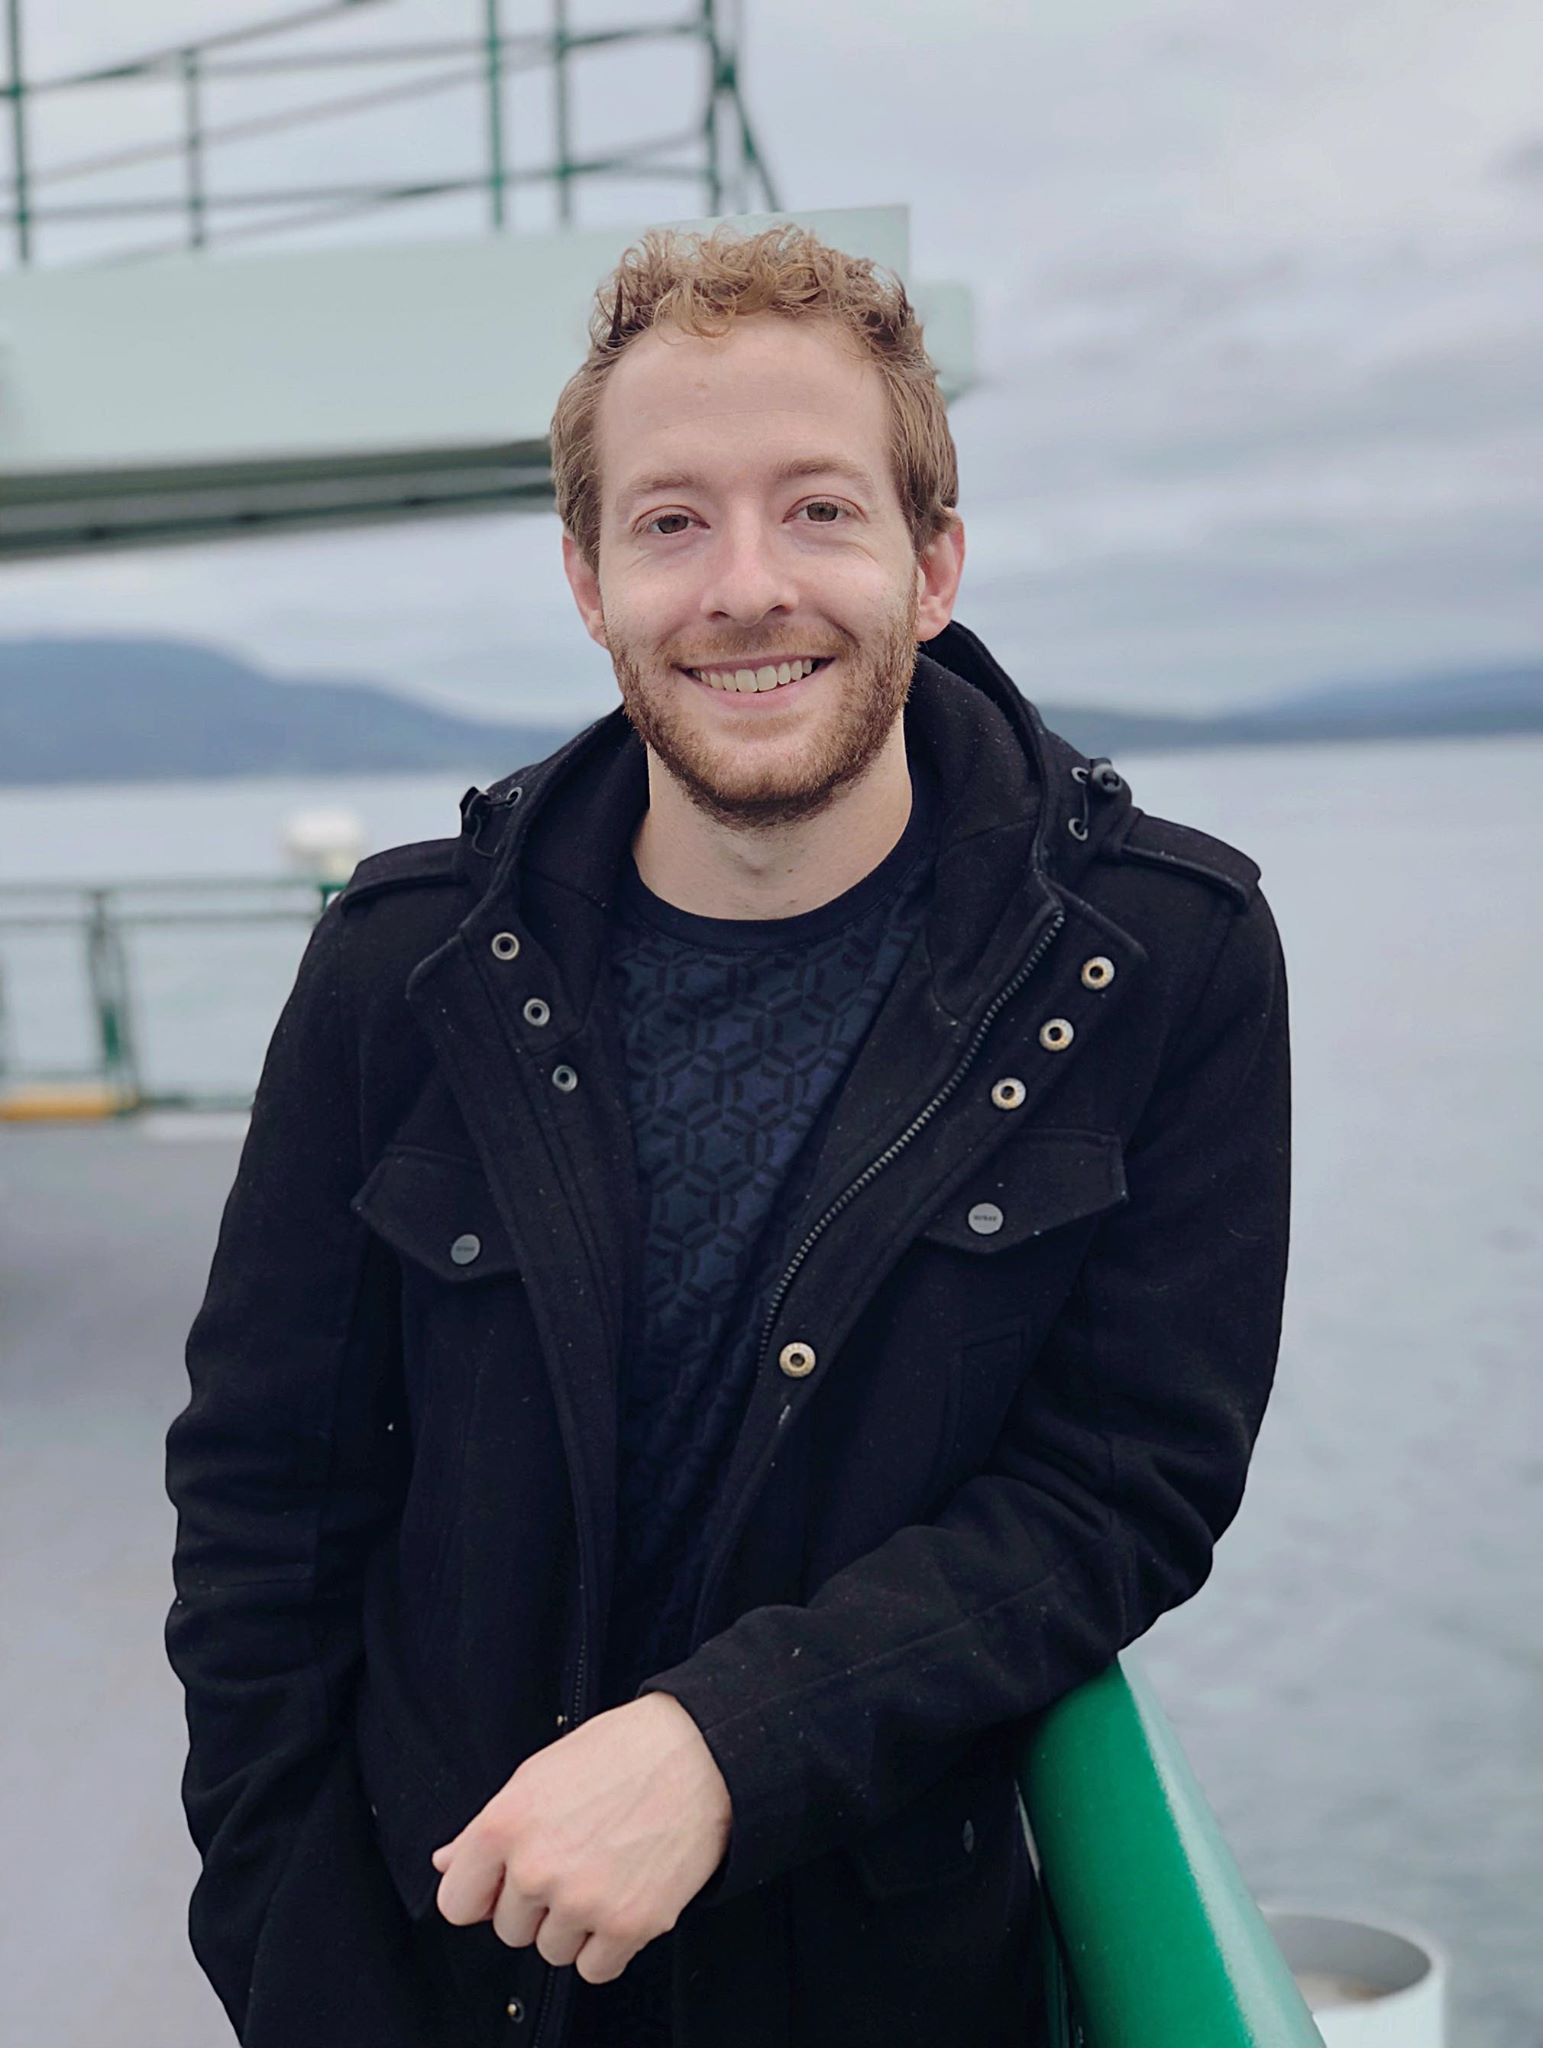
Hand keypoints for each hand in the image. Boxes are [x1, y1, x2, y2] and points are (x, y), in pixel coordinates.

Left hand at [429, 1691, 731, 1984]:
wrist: (700, 1755)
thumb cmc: (620, 1754)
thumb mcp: (538, 1775)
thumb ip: (486, 1829)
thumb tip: (446, 1863)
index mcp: (505, 1824)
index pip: (456, 1904)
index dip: (483, 1893)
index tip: (504, 1883)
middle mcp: (536, 1867)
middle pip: (509, 1930)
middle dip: (537, 1904)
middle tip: (575, 1857)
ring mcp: (582, 1901)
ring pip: (552, 1951)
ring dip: (574, 1925)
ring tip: (604, 1870)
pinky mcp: (628, 1925)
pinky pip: (594, 1969)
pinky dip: (608, 1944)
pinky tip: (624, 1895)